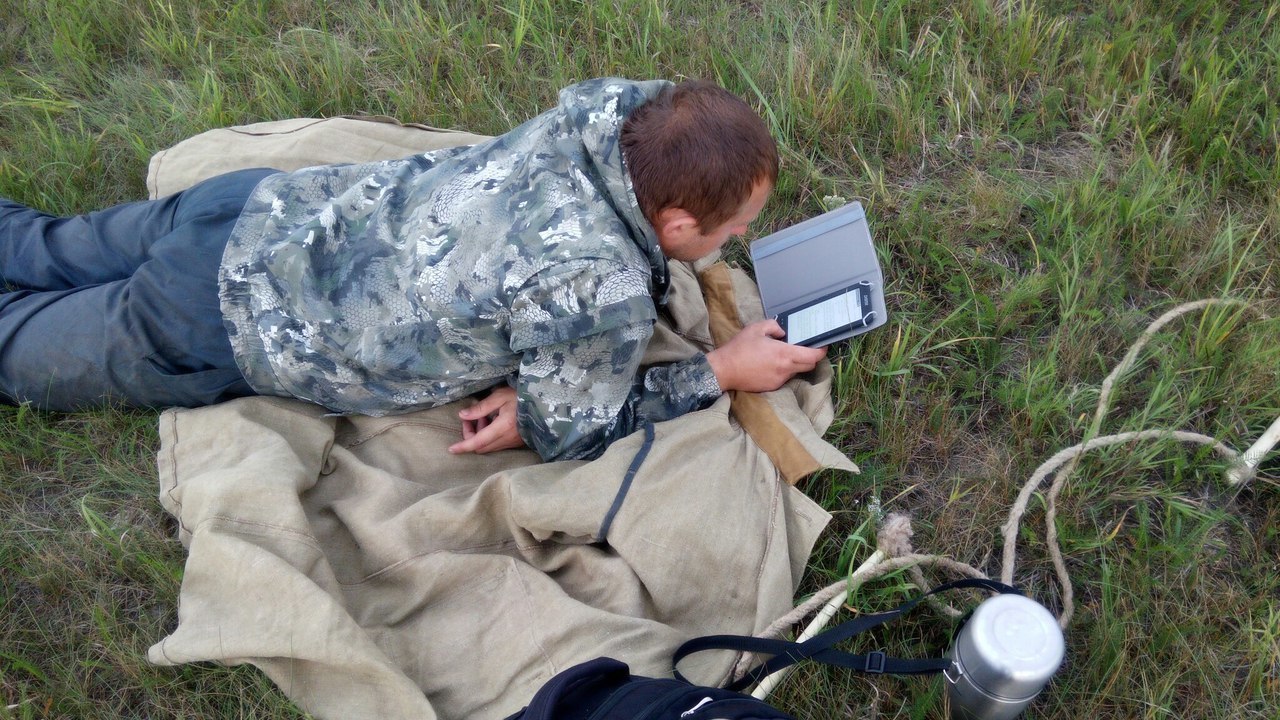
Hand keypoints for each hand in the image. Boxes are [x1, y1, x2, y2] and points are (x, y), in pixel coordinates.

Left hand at [449, 385, 526, 453]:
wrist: (545, 404)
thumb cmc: (522, 396)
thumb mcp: (500, 396)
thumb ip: (481, 407)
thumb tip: (462, 415)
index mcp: (502, 427)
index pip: (478, 441)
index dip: (463, 446)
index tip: (451, 449)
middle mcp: (507, 438)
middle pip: (481, 447)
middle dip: (470, 437)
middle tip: (470, 419)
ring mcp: (513, 442)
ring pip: (489, 447)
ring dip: (480, 436)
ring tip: (484, 416)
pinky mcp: (517, 442)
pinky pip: (498, 445)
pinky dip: (489, 437)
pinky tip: (493, 421)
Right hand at [705, 319, 827, 392]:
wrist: (724, 370)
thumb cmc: (738, 349)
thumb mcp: (756, 329)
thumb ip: (774, 326)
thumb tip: (783, 332)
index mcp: (783, 353)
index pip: (813, 356)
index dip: (821, 351)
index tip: (822, 346)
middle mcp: (785, 369)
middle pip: (809, 365)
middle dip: (810, 357)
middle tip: (804, 348)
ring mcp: (779, 380)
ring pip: (796, 371)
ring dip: (795, 364)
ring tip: (781, 356)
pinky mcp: (772, 387)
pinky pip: (784, 378)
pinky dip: (783, 371)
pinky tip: (770, 365)